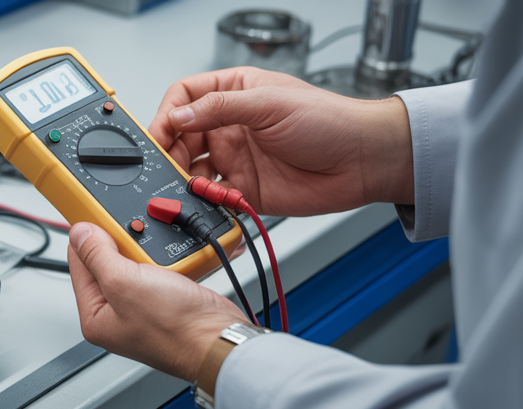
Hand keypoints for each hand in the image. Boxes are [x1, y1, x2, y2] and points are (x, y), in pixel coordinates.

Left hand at [67, 222, 246, 380]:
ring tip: (157, 257)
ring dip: (148, 252)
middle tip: (137, 243)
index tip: (99, 218)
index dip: (88, 238)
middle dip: (122, 246)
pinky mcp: (166, 300)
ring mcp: (142, 307)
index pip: (79, 265)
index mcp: (95, 316)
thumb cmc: (176, 328)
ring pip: (136, 263)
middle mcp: (116, 314)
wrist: (221, 339)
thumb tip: (80, 233)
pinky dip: (167, 261)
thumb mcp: (125, 283)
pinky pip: (159, 270)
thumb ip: (97, 255)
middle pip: (106, 262)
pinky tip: (174, 261)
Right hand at [147, 67, 413, 216]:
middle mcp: (231, 126)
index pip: (186, 98)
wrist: (362, 161)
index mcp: (235, 93)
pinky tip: (205, 199)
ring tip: (181, 185)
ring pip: (191, 168)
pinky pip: (212, 197)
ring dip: (181, 178)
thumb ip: (219, 108)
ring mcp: (236, 158)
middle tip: (163, 165)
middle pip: (181, 136)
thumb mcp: (269, 103)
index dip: (168, 113)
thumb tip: (178, 116)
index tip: (160, 132)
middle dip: (168, 151)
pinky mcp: (244, 189)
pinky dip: (203, 201)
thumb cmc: (329, 121)